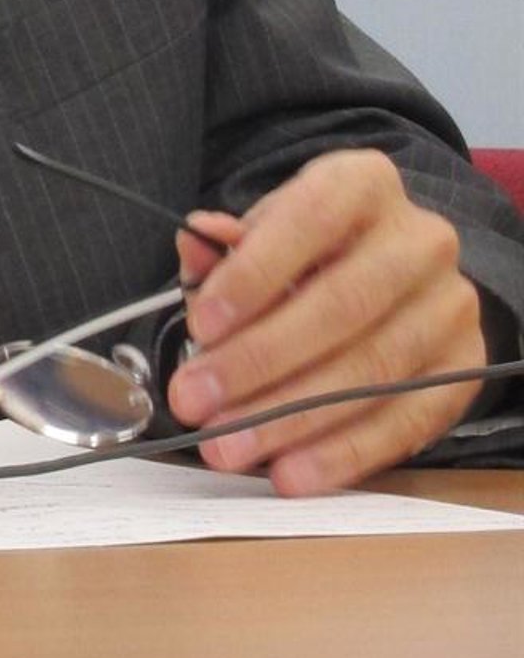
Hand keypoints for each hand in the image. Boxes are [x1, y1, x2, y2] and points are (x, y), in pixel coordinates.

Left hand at [164, 150, 486, 493]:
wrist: (397, 266)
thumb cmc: (311, 248)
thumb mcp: (268, 231)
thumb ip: (227, 246)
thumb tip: (196, 246)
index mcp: (363, 183)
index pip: (309, 219)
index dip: (253, 274)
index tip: (201, 324)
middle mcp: (419, 239)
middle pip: (340, 306)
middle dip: (258, 361)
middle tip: (195, 401)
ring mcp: (449, 305)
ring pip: (370, 371)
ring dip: (290, 418)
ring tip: (227, 446)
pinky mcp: (463, 368)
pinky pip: (404, 422)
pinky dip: (343, 454)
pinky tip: (290, 473)